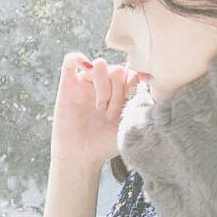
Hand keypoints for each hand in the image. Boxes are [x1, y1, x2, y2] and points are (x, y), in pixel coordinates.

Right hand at [50, 52, 143, 167]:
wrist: (82, 156)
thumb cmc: (107, 143)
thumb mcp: (131, 124)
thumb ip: (141, 103)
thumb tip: (148, 82)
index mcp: (122, 90)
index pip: (132, 70)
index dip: (134, 84)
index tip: (131, 103)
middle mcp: (105, 83)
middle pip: (117, 68)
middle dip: (118, 92)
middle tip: (112, 115)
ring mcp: (87, 83)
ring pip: (100, 64)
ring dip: (104, 87)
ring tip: (101, 109)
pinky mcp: (68, 85)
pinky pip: (72, 59)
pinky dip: (79, 60)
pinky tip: (85, 82)